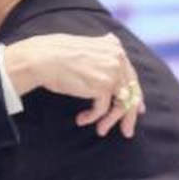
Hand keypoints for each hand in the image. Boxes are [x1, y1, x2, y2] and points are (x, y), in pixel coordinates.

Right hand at [3, 33, 144, 137]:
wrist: (42, 58)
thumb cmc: (56, 54)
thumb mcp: (85, 47)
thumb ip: (102, 51)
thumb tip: (115, 50)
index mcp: (114, 48)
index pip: (130, 76)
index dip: (135, 96)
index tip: (136, 111)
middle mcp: (117, 58)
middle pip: (131, 92)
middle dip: (128, 115)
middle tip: (127, 132)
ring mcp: (112, 72)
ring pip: (120, 104)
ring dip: (110, 120)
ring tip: (100, 131)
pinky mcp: (102, 86)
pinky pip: (103, 109)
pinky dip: (93, 118)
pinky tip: (81, 120)